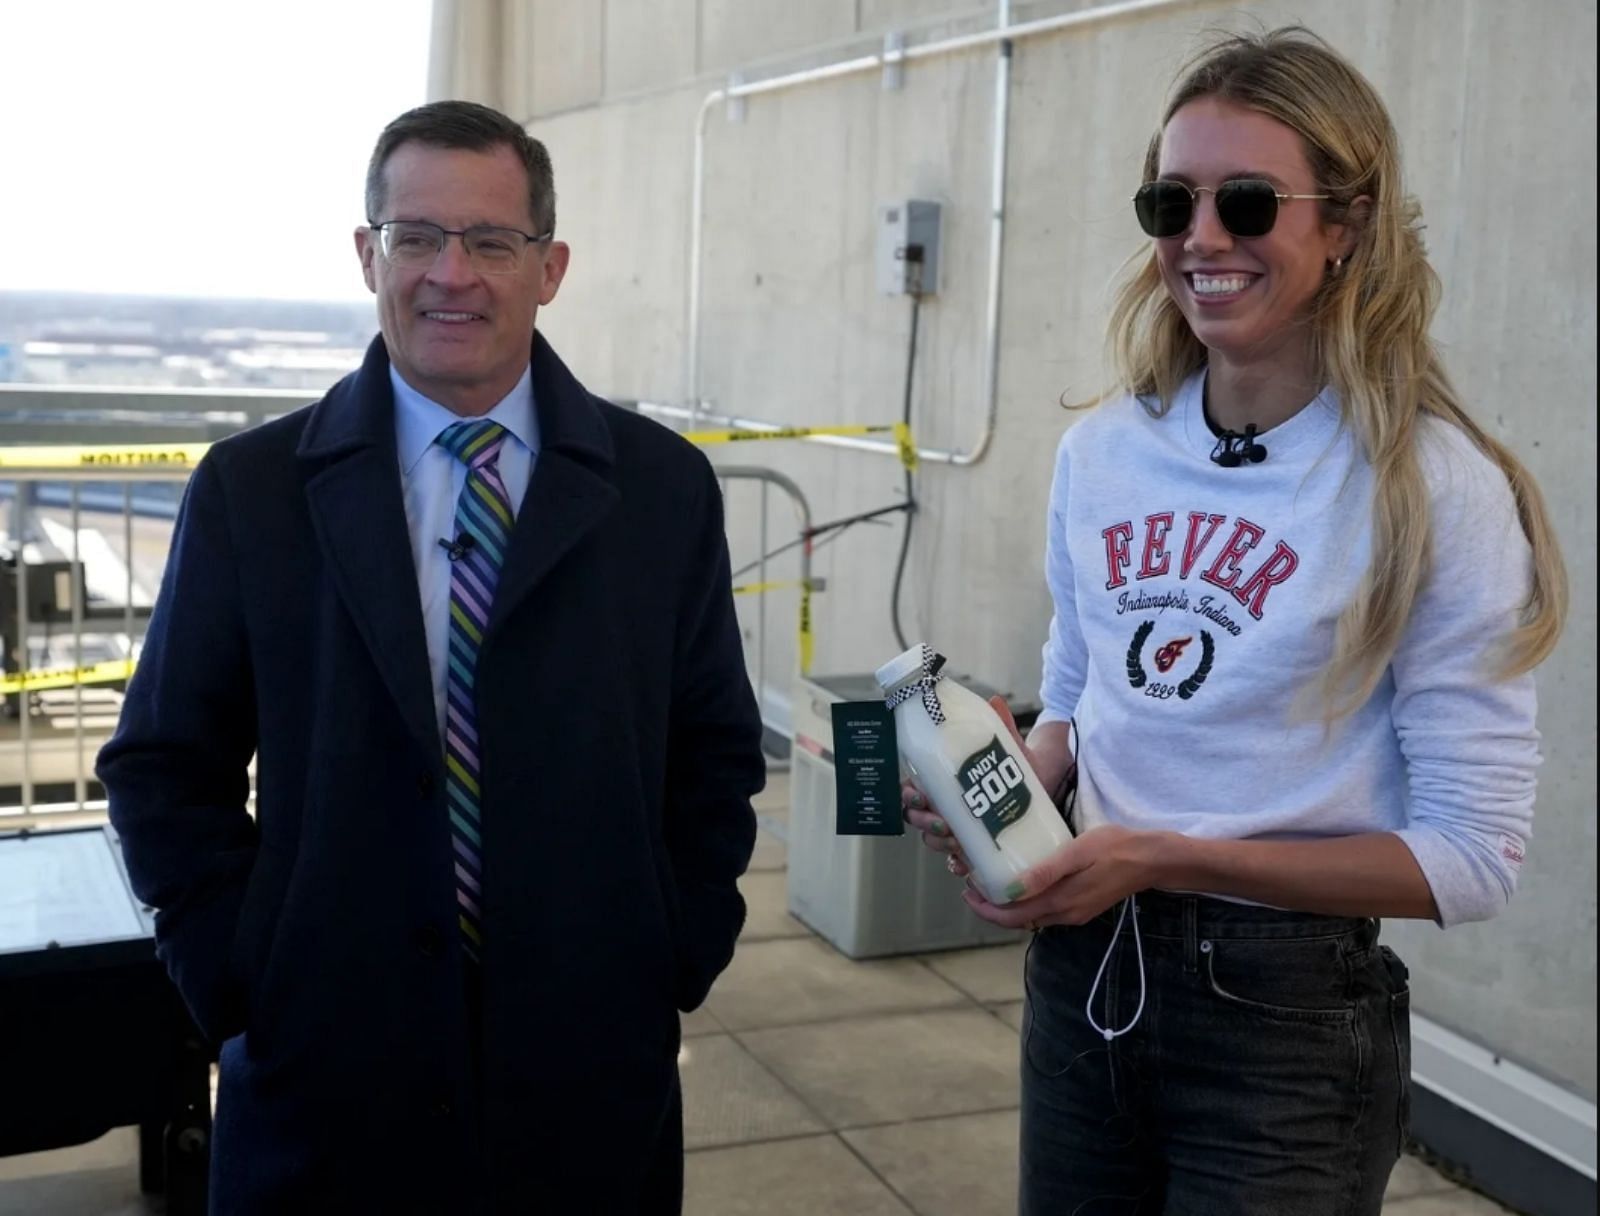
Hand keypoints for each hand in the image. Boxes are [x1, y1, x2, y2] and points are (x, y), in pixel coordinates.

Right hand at [902, 696, 1035, 880]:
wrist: (1044, 784)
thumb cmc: (1018, 765)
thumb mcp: (1009, 745)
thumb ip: (1000, 725)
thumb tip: (994, 702)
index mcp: (944, 779)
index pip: (913, 789)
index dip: (908, 796)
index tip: (919, 797)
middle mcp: (946, 804)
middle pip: (918, 818)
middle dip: (925, 822)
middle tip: (943, 823)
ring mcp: (960, 826)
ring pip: (935, 840)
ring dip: (940, 844)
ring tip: (957, 844)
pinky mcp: (977, 845)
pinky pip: (958, 860)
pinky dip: (958, 864)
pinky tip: (964, 865)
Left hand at [960, 824, 1176, 930]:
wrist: (1153, 860)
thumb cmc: (1115, 848)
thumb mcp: (1077, 852)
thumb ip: (1045, 872)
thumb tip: (1011, 890)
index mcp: (1060, 902)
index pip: (1012, 916)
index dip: (985, 908)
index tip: (967, 891)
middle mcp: (1065, 915)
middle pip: (1018, 920)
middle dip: (991, 907)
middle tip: (972, 884)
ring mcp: (1074, 914)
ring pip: (1031, 917)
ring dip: (1008, 906)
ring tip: (990, 882)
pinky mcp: (1082, 907)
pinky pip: (1045, 911)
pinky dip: (1026, 903)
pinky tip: (1022, 883)